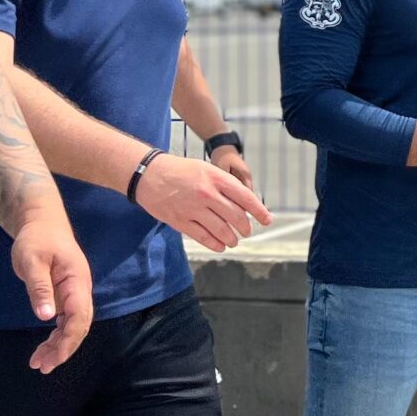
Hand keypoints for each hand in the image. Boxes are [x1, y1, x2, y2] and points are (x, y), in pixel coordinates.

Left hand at [11, 211, 93, 371]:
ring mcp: (75, 293)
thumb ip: (40, 288)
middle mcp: (81, 290)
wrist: (41, 221)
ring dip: (59, 345)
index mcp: (77, 281)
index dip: (68, 340)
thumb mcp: (32, 261)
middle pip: (80, 326)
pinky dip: (56, 335)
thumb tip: (46, 317)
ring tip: (39, 363)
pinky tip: (45, 347)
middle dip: (64, 349)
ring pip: (73, 325)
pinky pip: (66, 320)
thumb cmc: (37, 238)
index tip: (53, 358)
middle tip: (42, 367)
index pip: (79, 317)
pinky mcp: (66, 295)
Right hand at [135, 151, 272, 252]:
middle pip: (236, 216)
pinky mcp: (180, 221)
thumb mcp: (206, 169)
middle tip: (247, 231)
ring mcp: (193, 208)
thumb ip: (224, 184)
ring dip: (232, 238)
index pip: (245, 197)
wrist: (149, 174)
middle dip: (245, 227)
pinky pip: (203, 237)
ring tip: (234, 240)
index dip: (259, 211)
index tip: (267, 220)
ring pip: (221, 230)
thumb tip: (244, 203)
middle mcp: (207, 193)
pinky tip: (221, 246)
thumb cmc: (180, 170)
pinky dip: (215, 244)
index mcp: (215, 178)